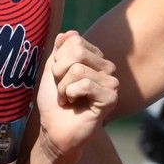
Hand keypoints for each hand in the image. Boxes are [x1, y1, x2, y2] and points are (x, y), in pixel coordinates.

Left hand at [36, 31, 116, 155]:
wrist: (54, 130)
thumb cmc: (53, 102)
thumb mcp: (52, 70)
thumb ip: (60, 50)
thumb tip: (69, 33)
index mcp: (94, 58)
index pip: (74, 40)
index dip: (58, 59)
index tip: (59, 78)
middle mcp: (106, 67)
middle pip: (77, 51)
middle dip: (59, 72)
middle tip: (62, 89)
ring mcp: (111, 82)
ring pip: (78, 69)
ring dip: (63, 87)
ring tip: (67, 99)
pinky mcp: (111, 98)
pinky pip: (85, 85)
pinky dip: (70, 95)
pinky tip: (75, 105)